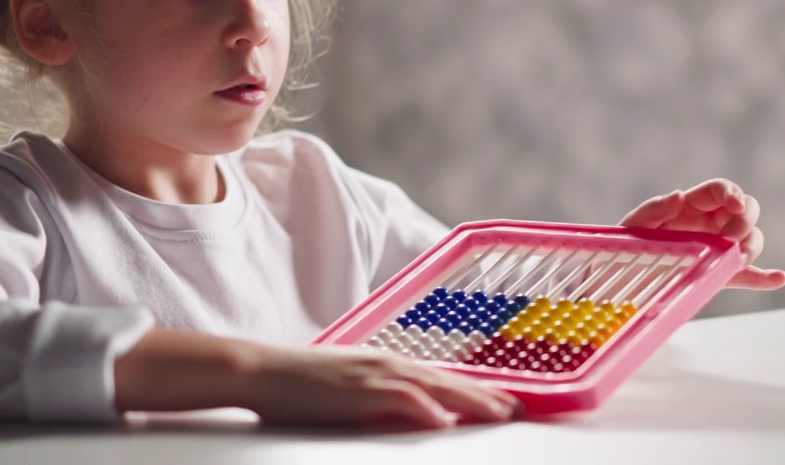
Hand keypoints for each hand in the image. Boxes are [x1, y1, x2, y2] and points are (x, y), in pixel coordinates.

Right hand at [241, 345, 521, 428]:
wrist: (263, 371)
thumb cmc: (300, 385)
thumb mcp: (350, 391)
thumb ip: (382, 401)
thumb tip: (416, 417)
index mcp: (387, 363)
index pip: (441, 378)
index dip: (477, 390)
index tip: (506, 402)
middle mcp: (387, 363)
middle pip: (448, 380)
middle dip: (488, 396)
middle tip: (522, 409)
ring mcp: (373, 374)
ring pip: (434, 386)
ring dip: (470, 400)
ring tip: (501, 414)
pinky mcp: (357, 389)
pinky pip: (398, 398)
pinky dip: (423, 408)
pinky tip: (442, 420)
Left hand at [617, 179, 784, 289]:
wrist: (622, 280)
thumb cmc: (627, 248)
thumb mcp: (633, 227)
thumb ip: (654, 209)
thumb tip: (679, 195)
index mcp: (691, 207)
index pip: (721, 190)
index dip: (733, 193)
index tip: (736, 206)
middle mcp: (710, 224)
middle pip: (745, 211)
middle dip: (746, 221)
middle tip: (731, 239)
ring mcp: (718, 249)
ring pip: (750, 239)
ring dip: (751, 246)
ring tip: (738, 259)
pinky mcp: (720, 274)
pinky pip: (747, 274)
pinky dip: (764, 276)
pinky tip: (778, 277)